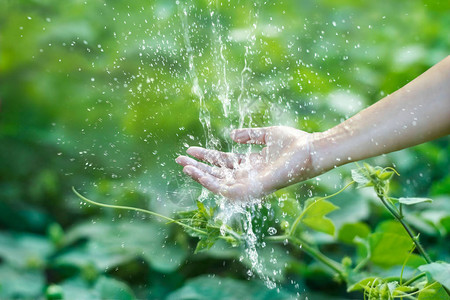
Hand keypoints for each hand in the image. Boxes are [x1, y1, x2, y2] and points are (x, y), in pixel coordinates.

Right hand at [176, 126, 317, 200]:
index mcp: (250, 164)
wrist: (310, 150)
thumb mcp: (267, 134)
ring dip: (201, 176)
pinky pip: (227, 190)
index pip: (223, 162)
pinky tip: (198, 175)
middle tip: (178, 159)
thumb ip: (249, 135)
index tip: (190, 149)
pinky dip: (211, 183)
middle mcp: (248, 176)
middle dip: (198, 167)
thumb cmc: (294, 143)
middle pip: (218, 173)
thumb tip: (230, 135)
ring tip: (184, 167)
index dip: (206, 156)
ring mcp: (251, 183)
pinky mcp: (254, 188)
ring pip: (219, 183)